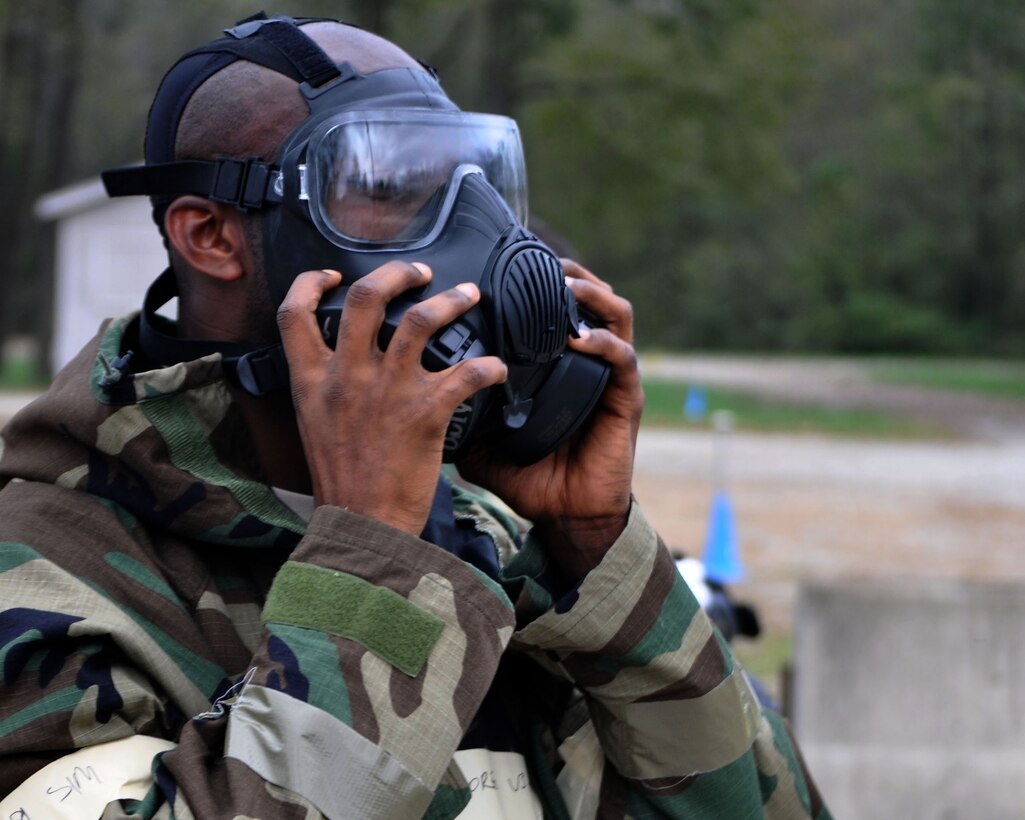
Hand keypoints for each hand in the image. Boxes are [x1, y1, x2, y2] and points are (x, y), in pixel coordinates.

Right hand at [277, 262, 507, 535]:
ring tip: (469, 295)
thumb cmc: (342, 482)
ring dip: (450, 301)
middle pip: (366, 297)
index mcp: (312, 380)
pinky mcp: (425, 413)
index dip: (312, 283)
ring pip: (420, 321)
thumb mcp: (315, 425)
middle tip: (421, 272)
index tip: (334, 275)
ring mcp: (386, 392)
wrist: (361, 528)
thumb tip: (343, 364)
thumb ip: (327, 388)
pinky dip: (487, 366)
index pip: (295, 315)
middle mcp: (346, 377)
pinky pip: (465, 373)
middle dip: (396, 273)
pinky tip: (496, 368)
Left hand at [458, 259, 643, 579]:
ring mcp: (608, 377)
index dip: (539, 279)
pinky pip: (623, 359)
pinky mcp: (625, 400)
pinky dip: (604, 344)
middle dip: (570, 271)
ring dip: (593, 294)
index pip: (553, 308)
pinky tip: (580, 338)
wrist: (567, 516)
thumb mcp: (481, 440)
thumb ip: (457, 413)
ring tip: (566, 285)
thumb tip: (410, 394)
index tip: (508, 261)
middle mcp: (585, 362)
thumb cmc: (531, 475)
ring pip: (615, 314)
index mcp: (555, 365)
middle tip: (541, 259)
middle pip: (590, 297)